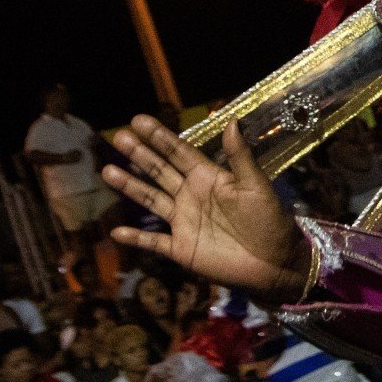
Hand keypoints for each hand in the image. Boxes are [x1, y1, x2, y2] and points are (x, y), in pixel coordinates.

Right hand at [101, 116, 305, 299]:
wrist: (274, 261)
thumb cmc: (269, 219)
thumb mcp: (255, 185)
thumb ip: (240, 156)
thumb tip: (231, 121)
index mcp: (208, 177)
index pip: (178, 152)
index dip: (159, 137)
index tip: (138, 120)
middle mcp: (191, 195)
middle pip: (160, 171)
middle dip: (140, 155)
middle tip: (118, 137)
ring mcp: (184, 222)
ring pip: (151, 200)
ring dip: (130, 186)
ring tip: (107, 171)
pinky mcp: (181, 249)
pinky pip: (153, 242)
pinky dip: (136, 238)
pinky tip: (116, 231)